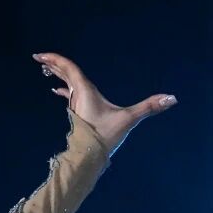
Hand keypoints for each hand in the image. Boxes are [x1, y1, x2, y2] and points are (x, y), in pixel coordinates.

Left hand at [33, 52, 176, 155]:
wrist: (92, 158)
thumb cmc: (106, 136)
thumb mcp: (129, 119)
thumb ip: (150, 107)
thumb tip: (173, 98)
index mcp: (85, 90)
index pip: (68, 68)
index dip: (55, 59)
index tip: (40, 55)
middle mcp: (78, 95)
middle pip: (63, 73)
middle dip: (51, 64)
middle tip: (39, 56)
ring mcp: (77, 104)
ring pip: (64, 83)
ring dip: (57, 73)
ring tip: (47, 66)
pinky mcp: (79, 114)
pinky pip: (68, 96)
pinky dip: (63, 88)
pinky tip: (55, 89)